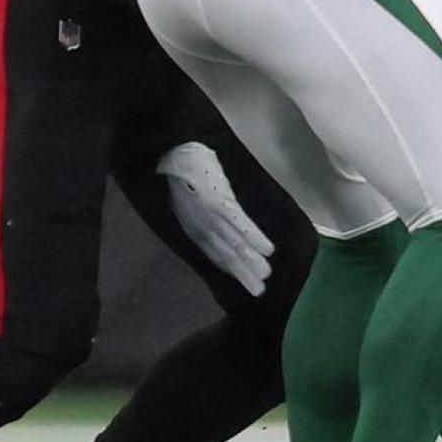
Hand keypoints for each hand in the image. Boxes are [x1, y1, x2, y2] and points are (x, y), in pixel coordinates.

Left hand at [158, 142, 274, 296]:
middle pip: (224, 252)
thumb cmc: (182, 173)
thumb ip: (199, 215)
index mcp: (192, 224)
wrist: (174, 151)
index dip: (229, 267)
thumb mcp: (186, 200)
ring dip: (250, 260)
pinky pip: (239, 223)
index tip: (244, 281)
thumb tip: (217, 227)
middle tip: (260, 291)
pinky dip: (254, 237)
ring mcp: (209, 214)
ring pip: (233, 243)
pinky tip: (268, 249)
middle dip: (242, 273)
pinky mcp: (218, 202)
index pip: (213, 251)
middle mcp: (201, 224)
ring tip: (266, 276)